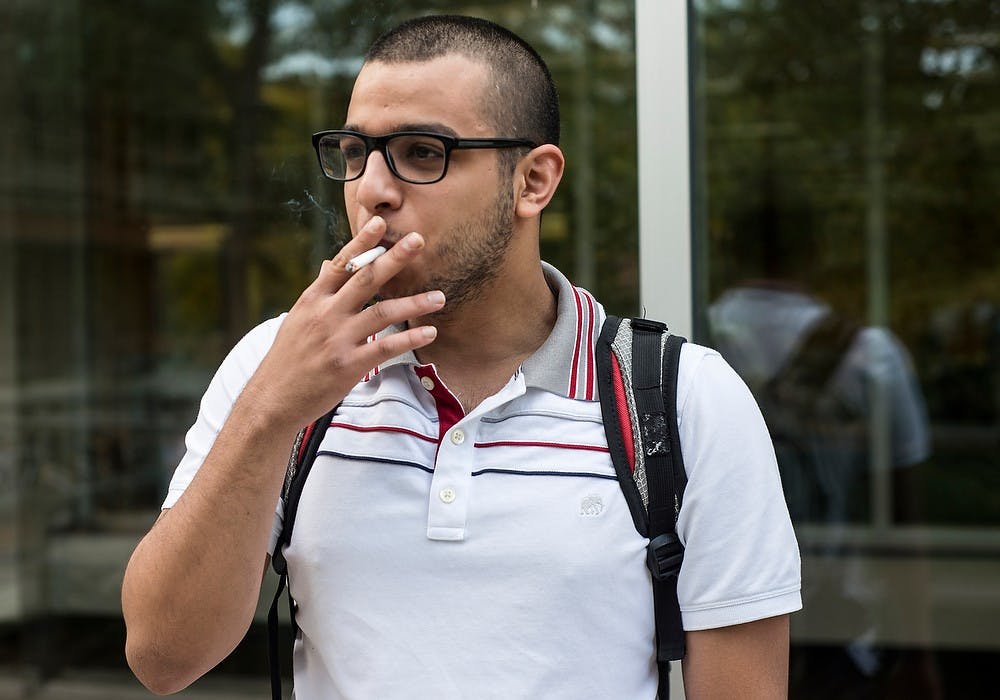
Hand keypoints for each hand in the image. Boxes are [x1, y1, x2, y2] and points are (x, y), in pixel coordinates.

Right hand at [245, 216, 442, 429]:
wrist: (272, 399)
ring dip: (414, 303)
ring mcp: (337, 339)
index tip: (382, 223)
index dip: (362, 242)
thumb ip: (318, 292)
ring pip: (382, 312)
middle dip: (394, 258)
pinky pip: (385, 347)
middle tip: (419, 240)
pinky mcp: (348, 365)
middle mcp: (325, 314)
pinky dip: (409, 338)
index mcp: (312, 300)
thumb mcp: (296, 320)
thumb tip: (329, 265)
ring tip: (440, 297)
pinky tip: (429, 331)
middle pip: (365, 279)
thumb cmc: (286, 359)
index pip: (340, 263)